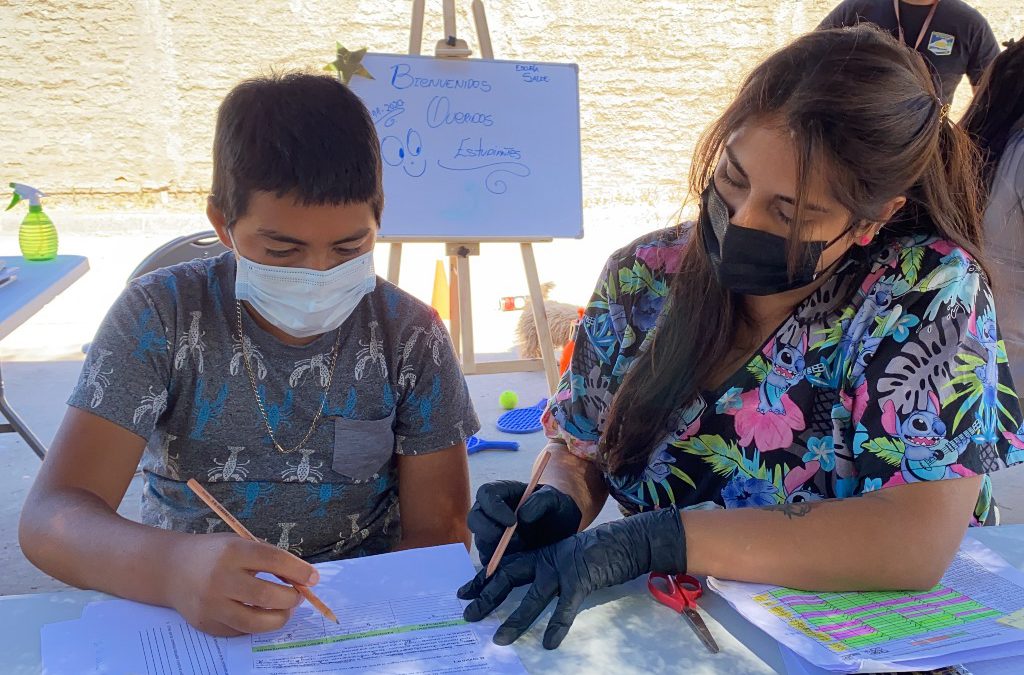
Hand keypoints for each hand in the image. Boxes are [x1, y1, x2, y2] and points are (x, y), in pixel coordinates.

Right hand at [167, 533, 319, 635]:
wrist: (172, 568)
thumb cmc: (215, 553)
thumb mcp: (240, 543)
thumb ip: (268, 558)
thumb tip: (303, 578)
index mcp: (232, 551)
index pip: (274, 560)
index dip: (298, 570)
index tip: (314, 577)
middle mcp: (220, 578)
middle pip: (267, 595)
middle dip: (291, 598)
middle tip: (298, 596)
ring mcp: (211, 604)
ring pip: (255, 621)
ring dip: (279, 617)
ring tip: (285, 609)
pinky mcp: (207, 623)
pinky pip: (241, 630)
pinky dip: (257, 624)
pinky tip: (261, 614)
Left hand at [458, 507, 685, 648]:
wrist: (625, 542)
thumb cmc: (596, 556)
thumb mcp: (565, 562)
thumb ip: (546, 574)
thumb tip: (527, 596)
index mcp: (541, 555)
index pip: (505, 567)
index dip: (483, 580)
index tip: (464, 593)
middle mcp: (546, 560)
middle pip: (510, 577)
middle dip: (487, 597)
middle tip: (468, 615)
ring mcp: (563, 569)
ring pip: (533, 597)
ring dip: (516, 619)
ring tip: (500, 639)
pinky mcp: (581, 579)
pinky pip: (566, 607)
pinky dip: (557, 625)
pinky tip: (549, 643)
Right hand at [467, 480, 581, 564]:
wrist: (562, 530)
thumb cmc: (556, 509)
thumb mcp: (555, 499)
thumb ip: (541, 501)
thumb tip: (522, 516)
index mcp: (502, 492)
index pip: (486, 494)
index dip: (493, 507)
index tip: (512, 521)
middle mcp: (491, 512)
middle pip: (474, 518)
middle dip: (489, 531)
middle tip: (515, 539)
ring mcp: (490, 533)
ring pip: (480, 541)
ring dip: (498, 549)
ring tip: (523, 548)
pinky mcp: (494, 553)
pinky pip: (487, 560)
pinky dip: (499, 563)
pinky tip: (518, 560)